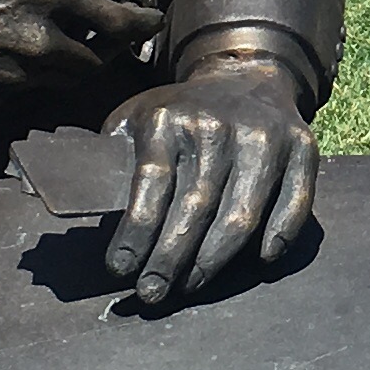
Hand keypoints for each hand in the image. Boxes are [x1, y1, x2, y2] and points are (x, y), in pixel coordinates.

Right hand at [0, 0, 162, 87]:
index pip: (116, 23)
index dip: (142, 24)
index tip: (152, 21)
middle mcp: (32, 41)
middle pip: (92, 63)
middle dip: (109, 52)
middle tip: (113, 38)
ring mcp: (3, 69)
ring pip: (57, 82)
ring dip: (72, 67)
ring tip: (74, 48)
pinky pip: (18, 93)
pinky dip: (30, 80)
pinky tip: (26, 60)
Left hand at [101, 60, 316, 305]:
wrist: (246, 75)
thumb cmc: (180, 116)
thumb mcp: (136, 119)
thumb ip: (112, 158)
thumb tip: (66, 198)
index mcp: (168, 119)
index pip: (151, 184)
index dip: (135, 233)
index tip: (120, 270)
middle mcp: (216, 125)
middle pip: (194, 207)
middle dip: (169, 260)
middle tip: (152, 294)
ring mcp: (263, 136)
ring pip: (241, 214)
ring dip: (213, 261)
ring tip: (190, 288)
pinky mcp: (302, 147)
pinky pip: (294, 203)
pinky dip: (279, 237)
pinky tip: (259, 263)